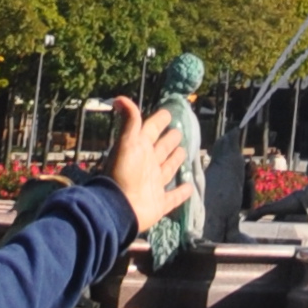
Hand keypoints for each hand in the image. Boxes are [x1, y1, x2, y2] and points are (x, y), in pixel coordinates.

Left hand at [99, 96, 189, 238]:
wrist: (118, 209)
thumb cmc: (123, 173)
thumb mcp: (126, 143)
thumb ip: (129, 120)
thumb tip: (118, 97)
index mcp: (140, 148)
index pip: (152, 130)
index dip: (159, 120)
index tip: (168, 113)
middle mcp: (147, 164)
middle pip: (162, 148)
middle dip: (170, 140)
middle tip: (179, 132)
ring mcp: (154, 184)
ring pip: (168, 169)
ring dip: (175, 161)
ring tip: (184, 152)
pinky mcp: (159, 203)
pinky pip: (173, 197)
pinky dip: (181, 193)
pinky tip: (189, 187)